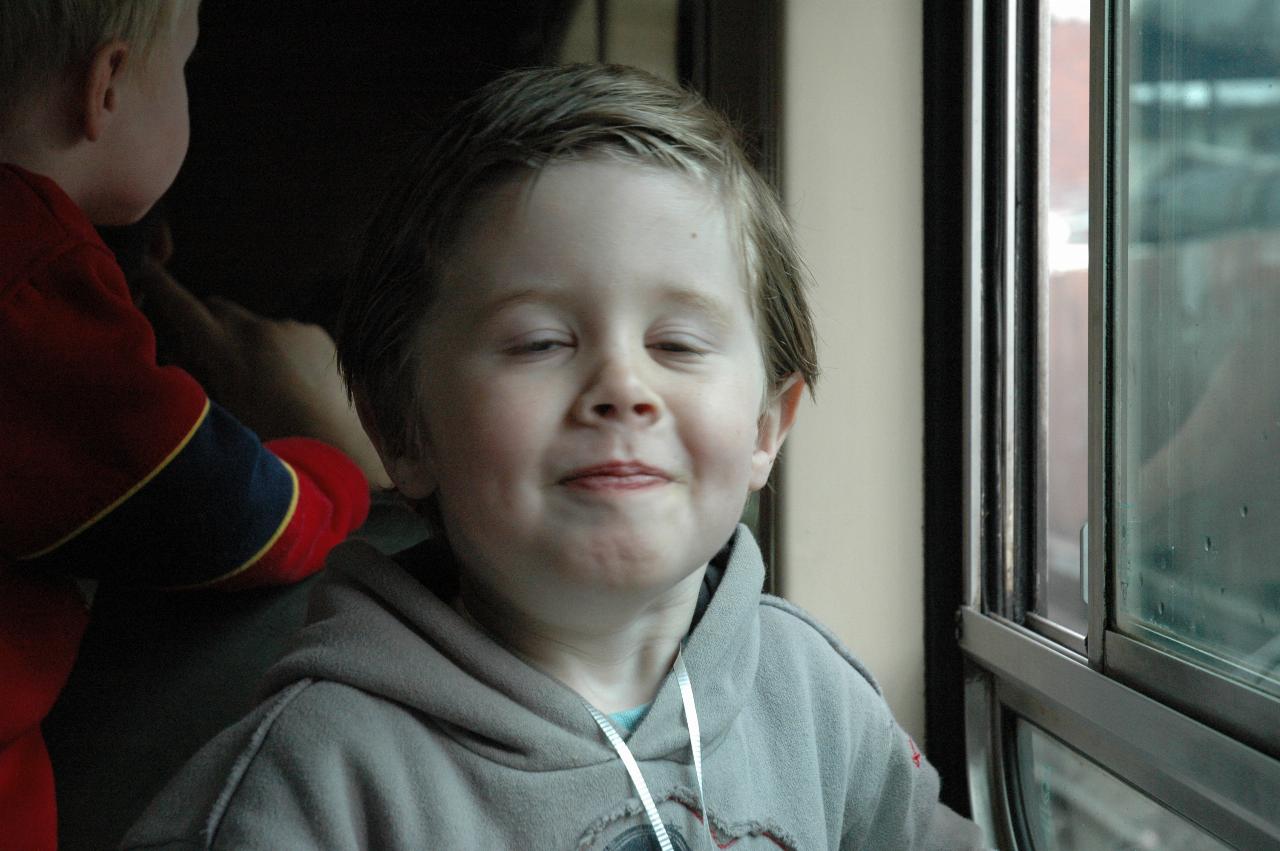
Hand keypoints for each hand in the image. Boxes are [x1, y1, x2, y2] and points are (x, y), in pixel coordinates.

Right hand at [133, 265, 391, 488]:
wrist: (335, 443)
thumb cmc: (271, 437)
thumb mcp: (222, 411)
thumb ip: (197, 377)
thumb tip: (181, 356)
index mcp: (226, 350)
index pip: (183, 308)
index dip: (162, 287)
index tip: (147, 265)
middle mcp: (257, 329)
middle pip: (219, 308)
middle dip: (210, 323)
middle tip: (212, 355)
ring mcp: (290, 328)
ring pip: (256, 326)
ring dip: (252, 343)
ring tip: (268, 384)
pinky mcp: (316, 332)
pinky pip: (289, 334)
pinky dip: (285, 350)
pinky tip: (296, 382)